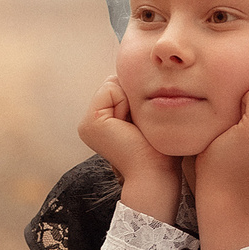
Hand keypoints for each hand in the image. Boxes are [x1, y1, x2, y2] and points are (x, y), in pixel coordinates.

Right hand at [77, 77, 179, 219]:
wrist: (156, 175)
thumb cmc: (161, 151)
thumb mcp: (149, 119)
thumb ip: (141, 99)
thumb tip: (149, 74)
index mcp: (102, 123)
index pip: (120, 86)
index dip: (138, 96)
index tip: (146, 123)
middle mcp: (90, 123)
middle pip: (116, 83)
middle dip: (134, 96)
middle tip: (142, 126)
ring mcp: (87, 124)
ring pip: (114, 84)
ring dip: (132, 99)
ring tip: (137, 127)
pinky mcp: (91, 123)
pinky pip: (112, 89)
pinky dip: (127, 101)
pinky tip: (131, 126)